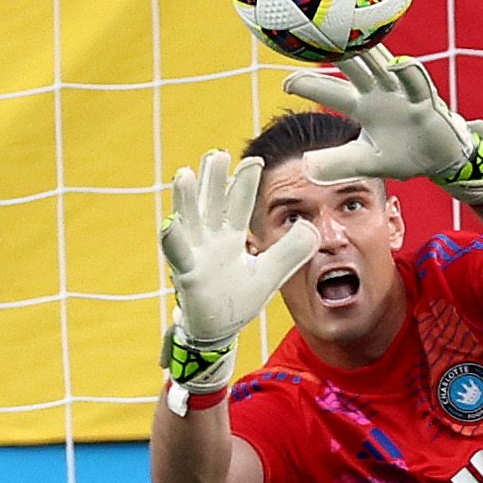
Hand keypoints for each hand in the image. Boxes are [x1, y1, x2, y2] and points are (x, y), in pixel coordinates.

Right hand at [157, 150, 314, 409]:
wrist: (218, 329)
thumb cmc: (237, 297)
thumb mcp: (270, 273)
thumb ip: (291, 251)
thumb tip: (313, 227)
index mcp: (230, 236)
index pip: (239, 204)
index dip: (245, 184)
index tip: (255, 161)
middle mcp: (210, 239)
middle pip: (212, 203)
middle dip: (214, 180)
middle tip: (217, 153)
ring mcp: (196, 254)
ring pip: (190, 221)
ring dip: (186, 199)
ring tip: (185, 174)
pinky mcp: (187, 274)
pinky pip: (178, 254)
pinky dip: (173, 240)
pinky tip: (169, 224)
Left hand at [282, 47, 482, 204]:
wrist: (439, 160)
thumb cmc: (402, 155)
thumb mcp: (366, 162)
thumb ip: (338, 164)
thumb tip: (305, 166)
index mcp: (362, 105)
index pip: (329, 91)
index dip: (308, 85)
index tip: (285, 84)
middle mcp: (379, 92)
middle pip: (353, 68)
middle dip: (335, 51)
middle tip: (314, 32)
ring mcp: (403, 94)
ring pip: (383, 67)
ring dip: (369, 52)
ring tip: (353, 34)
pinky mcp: (426, 102)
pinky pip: (418, 85)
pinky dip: (410, 73)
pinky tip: (399, 64)